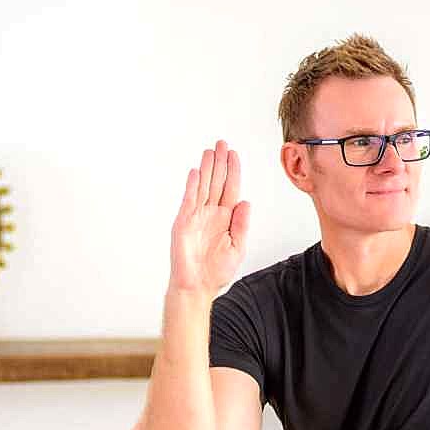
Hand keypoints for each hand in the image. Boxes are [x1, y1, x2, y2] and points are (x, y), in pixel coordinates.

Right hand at [170, 139, 250, 294]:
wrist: (197, 286)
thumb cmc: (215, 271)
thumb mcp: (237, 247)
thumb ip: (241, 224)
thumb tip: (246, 201)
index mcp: (225, 218)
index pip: (231, 188)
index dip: (233, 171)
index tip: (234, 155)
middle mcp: (211, 214)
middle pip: (217, 182)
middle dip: (220, 162)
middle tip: (222, 143)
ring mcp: (196, 216)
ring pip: (203, 186)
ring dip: (207, 169)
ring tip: (210, 151)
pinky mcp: (184, 222)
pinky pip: (189, 200)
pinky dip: (193, 186)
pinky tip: (197, 173)